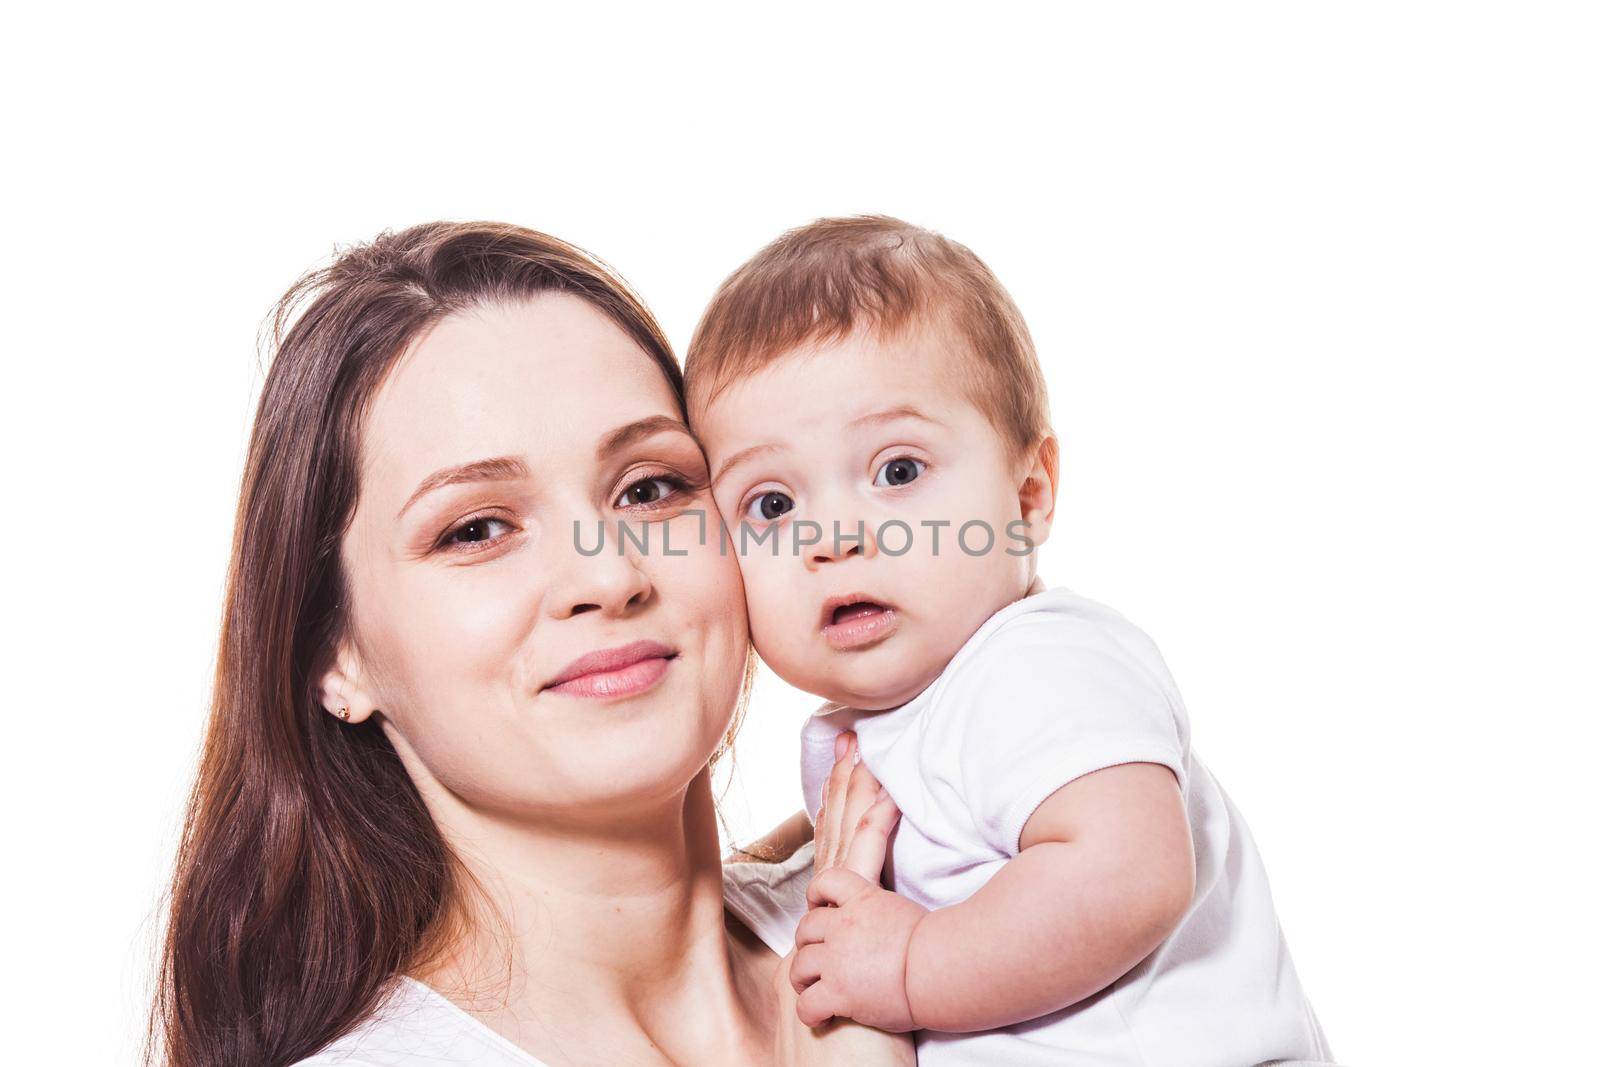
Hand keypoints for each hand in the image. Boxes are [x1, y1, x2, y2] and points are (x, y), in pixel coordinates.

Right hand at [790, 731, 925, 1030]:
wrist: (840, 1066)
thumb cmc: (859, 1040)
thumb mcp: (866, 983)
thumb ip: (869, 953)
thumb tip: (886, 934)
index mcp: (830, 922)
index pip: (835, 850)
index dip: (838, 807)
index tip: (848, 767)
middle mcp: (827, 912)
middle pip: (834, 833)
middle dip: (842, 784)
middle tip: (849, 736)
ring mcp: (838, 915)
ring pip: (846, 840)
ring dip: (856, 794)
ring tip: (865, 751)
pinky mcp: (855, 923)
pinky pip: (863, 863)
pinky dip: (874, 828)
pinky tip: (886, 796)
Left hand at [791, 867, 926, 1030]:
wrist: (942, 968)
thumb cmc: (936, 945)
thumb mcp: (905, 912)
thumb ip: (881, 913)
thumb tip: (883, 924)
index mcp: (863, 900)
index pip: (827, 882)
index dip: (815, 894)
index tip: (817, 908)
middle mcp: (844, 926)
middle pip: (805, 928)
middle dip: (805, 944)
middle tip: (816, 960)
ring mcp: (837, 959)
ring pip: (799, 966)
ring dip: (802, 979)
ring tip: (812, 989)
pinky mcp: (838, 992)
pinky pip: (807, 1004)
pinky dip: (810, 1013)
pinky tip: (822, 1018)